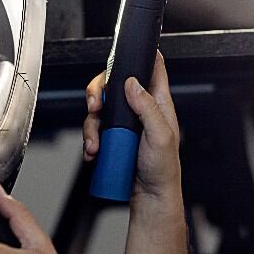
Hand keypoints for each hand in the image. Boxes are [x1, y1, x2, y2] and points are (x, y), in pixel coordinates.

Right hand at [83, 51, 181, 201]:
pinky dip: (90, 140)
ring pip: (99, 109)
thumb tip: (132, 84)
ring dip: (91, 126)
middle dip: (98, 94)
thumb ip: (147, 107)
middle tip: (95, 108)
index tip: (123, 59)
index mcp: (157, 103)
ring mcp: (124, 123)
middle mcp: (140, 109)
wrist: (150, 196)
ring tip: (96, 145)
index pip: (151, 69)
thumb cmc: (163, 169)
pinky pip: (94, 130)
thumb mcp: (160, 136)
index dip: (138, 58)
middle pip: (113, 85)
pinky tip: (94, 152)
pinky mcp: (113, 137)